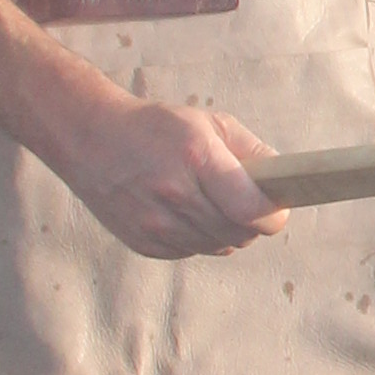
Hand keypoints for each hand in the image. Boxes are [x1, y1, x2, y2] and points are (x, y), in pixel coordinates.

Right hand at [50, 79, 293, 261]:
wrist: (90, 139)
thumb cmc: (155, 127)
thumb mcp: (208, 122)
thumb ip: (252, 150)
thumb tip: (284, 178)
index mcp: (196, 158)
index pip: (251, 209)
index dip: (273, 214)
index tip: (277, 207)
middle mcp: (175, 194)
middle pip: (239, 232)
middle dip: (253, 222)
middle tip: (249, 203)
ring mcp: (156, 224)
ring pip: (218, 246)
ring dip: (228, 231)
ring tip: (217, 204)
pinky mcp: (143, 243)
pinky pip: (192, 251)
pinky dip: (200, 238)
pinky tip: (188, 213)